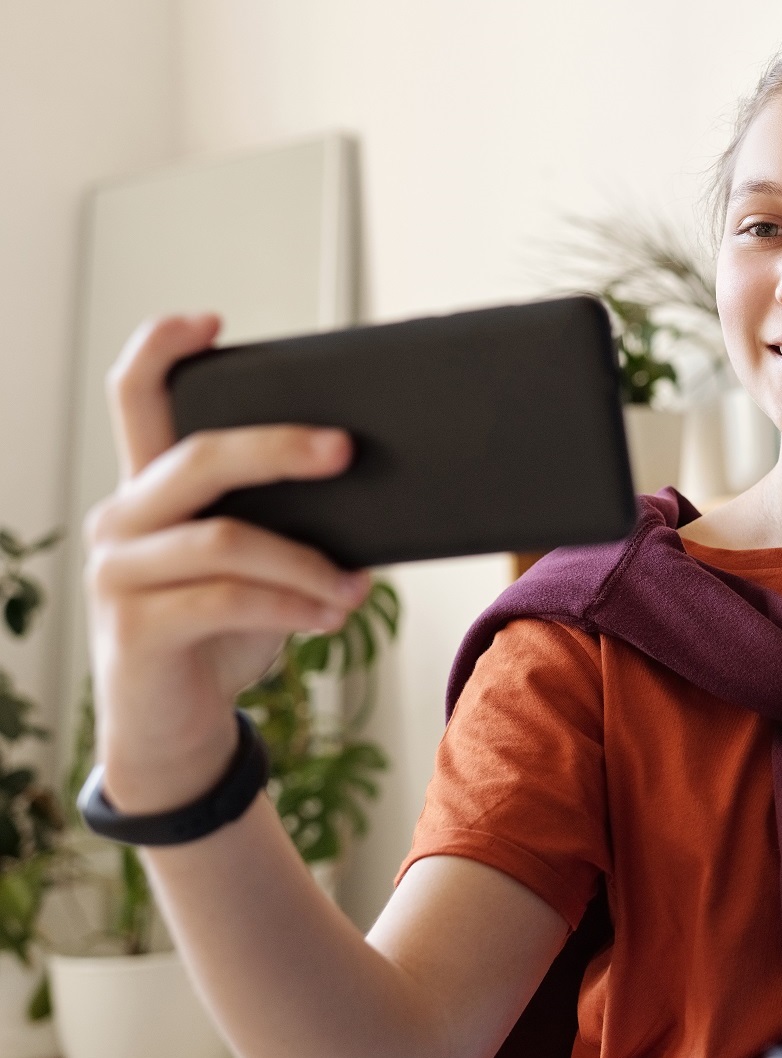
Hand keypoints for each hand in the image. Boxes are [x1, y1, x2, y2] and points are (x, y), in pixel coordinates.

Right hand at [85, 314, 368, 811]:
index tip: (211, 322)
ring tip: (354, 586)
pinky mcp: (134, 628)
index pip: (136, 398)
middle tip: (347, 450)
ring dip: (307, 562)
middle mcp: (121, 519)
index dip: (161, 350)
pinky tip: (331, 615)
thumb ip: (289, 522)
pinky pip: (227, 600)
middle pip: (199, 456)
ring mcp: (119, 573)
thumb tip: (379, 484)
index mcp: (151, 490)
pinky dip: (293, 605)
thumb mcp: (261, 567)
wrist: (179, 730)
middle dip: (281, 447)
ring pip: (226, 539)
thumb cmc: (225, 633)